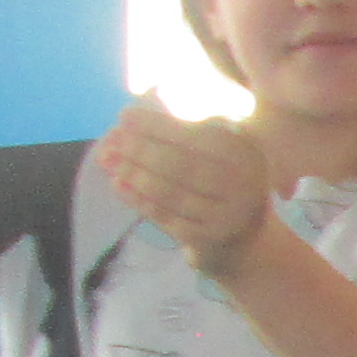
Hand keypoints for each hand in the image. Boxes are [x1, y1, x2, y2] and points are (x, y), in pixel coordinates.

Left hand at [100, 100, 272, 268]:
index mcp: (247, 152)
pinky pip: (165, 216)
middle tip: (112, 141)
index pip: (195, 134)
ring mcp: (228, 214)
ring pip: (170, 192)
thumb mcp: (219, 154)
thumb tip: (130, 120)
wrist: (245, 240)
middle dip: (139, 150)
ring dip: (134, 174)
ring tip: (109, 161)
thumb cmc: (222, 184)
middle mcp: (244, 183)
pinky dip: (137, 199)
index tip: (124, 115)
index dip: (156, 125)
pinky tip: (118, 185)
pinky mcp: (209, 238)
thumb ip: (184, 134)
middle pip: (180, 164)